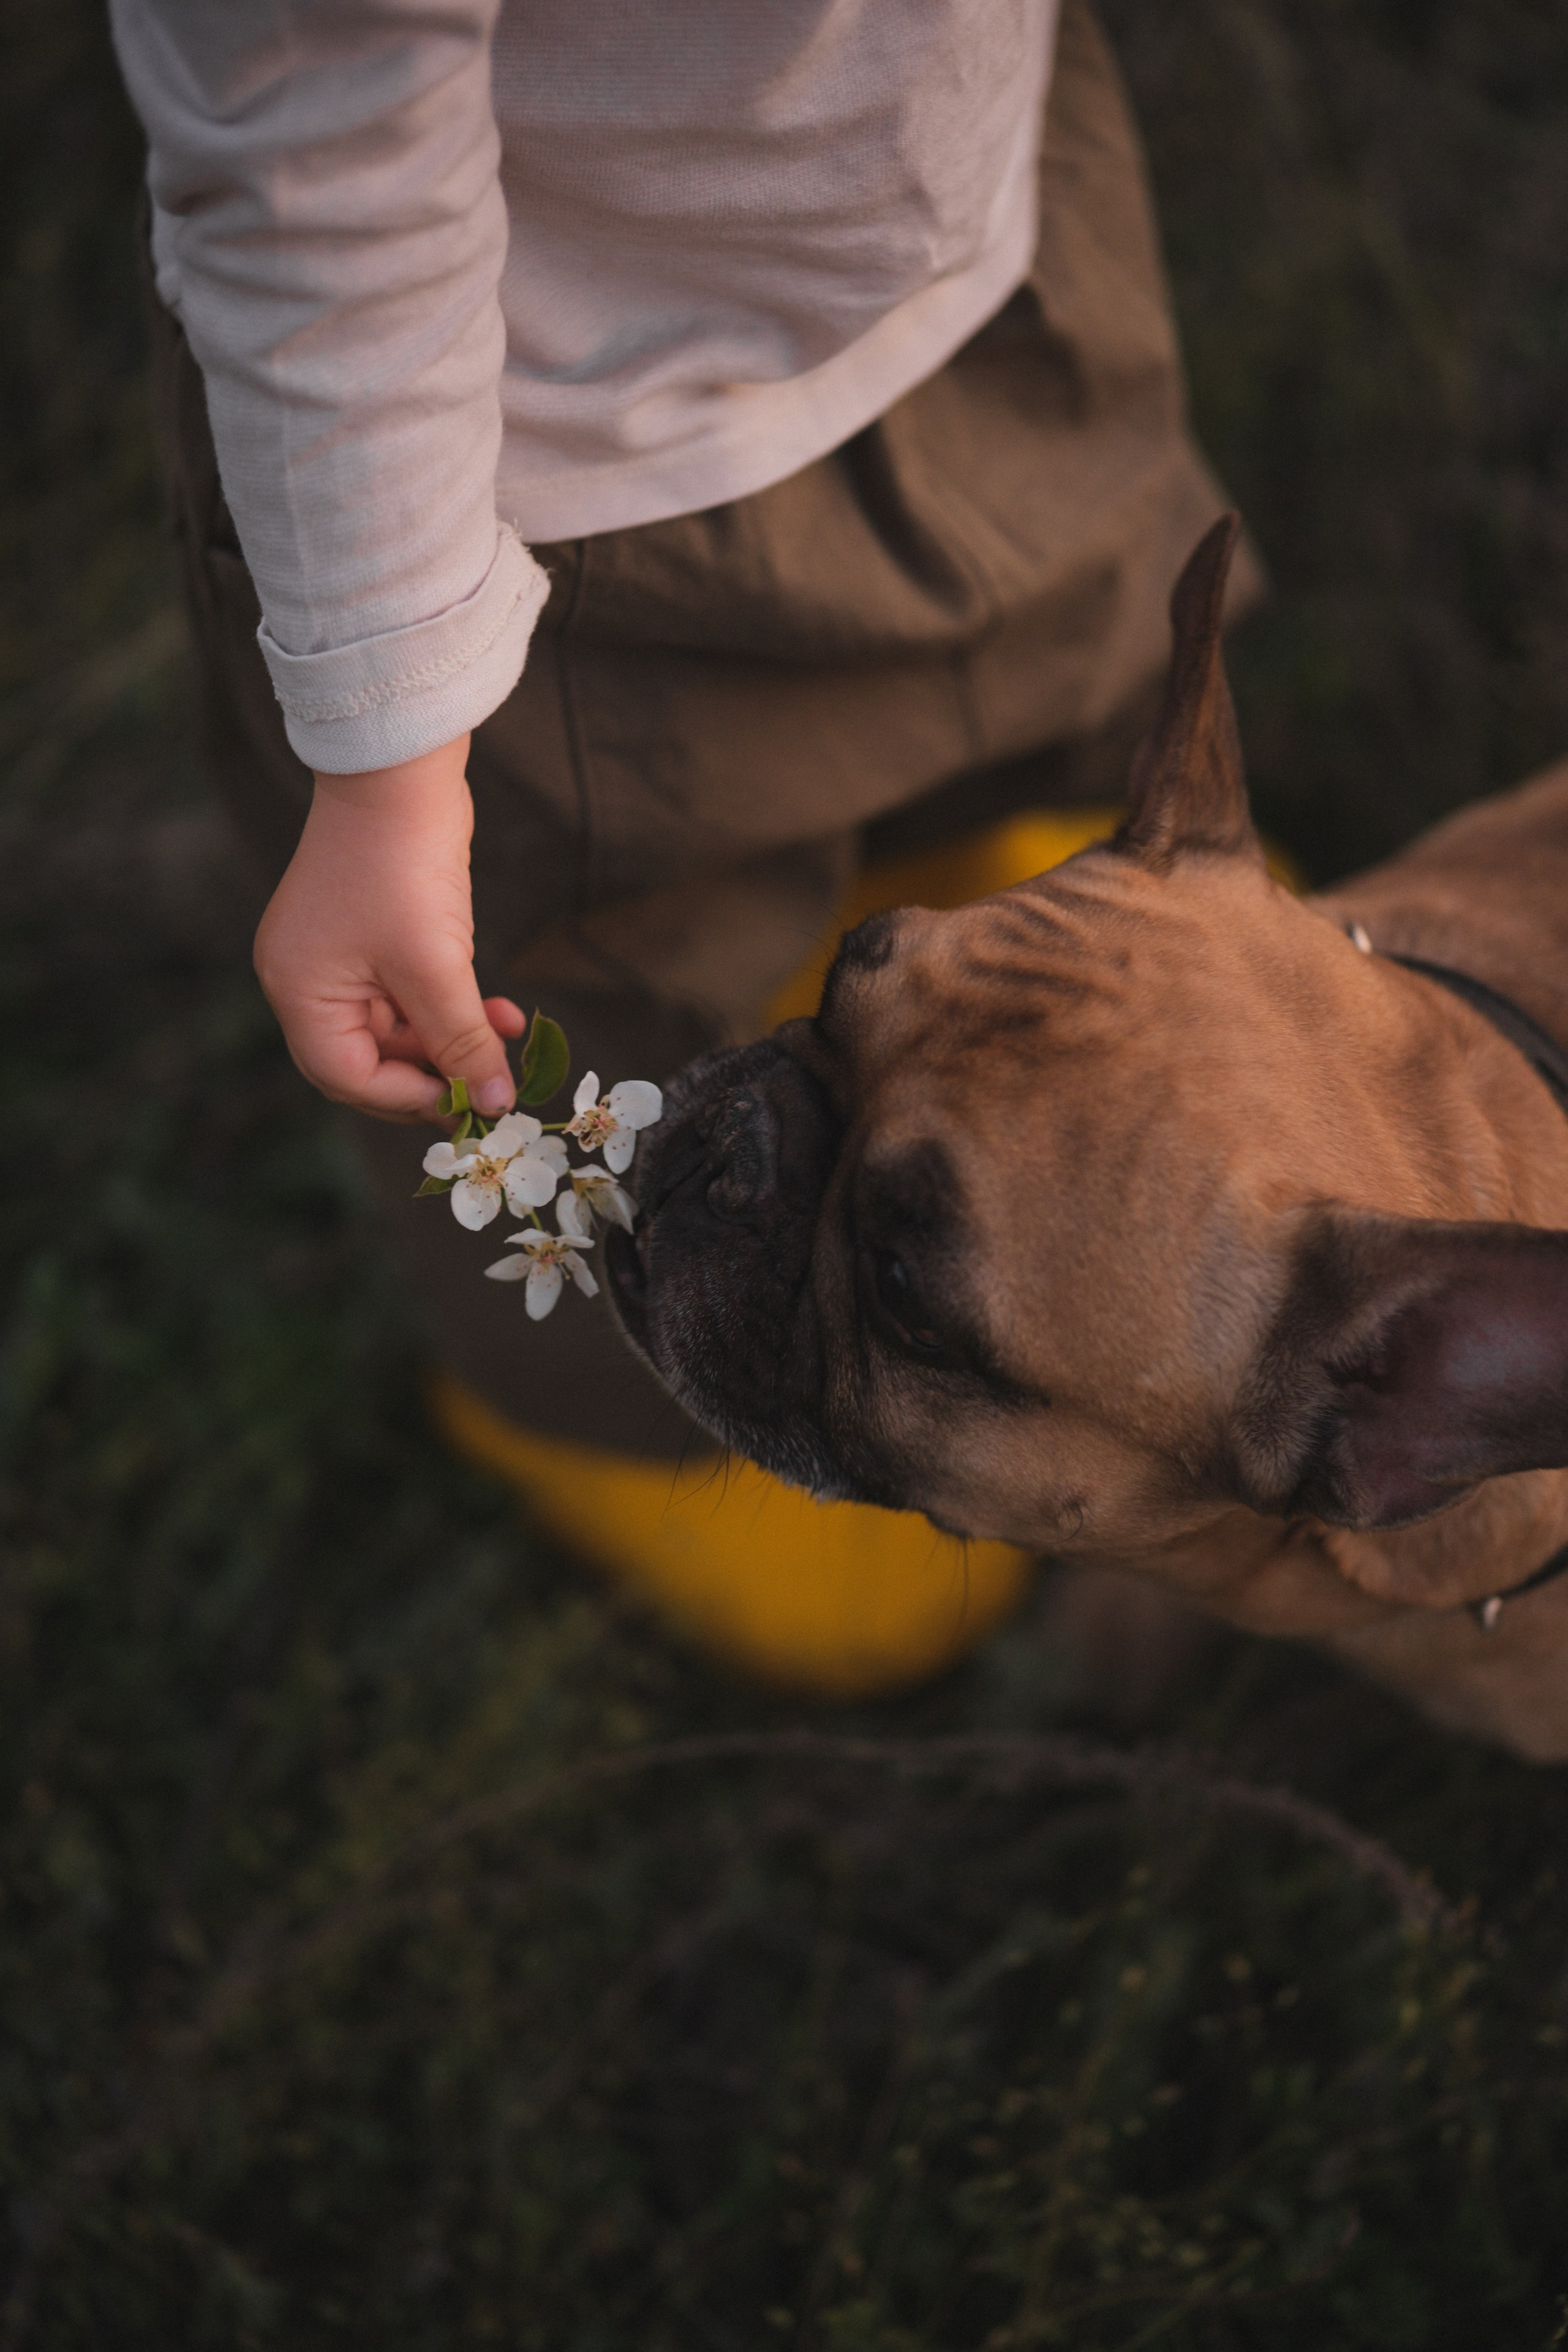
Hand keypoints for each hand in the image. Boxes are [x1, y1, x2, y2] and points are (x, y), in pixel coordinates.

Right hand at [252, 733, 523, 1121]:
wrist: (402, 771)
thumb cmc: (403, 866)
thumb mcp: (437, 967)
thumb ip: (462, 1042)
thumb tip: (492, 1103)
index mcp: (299, 992)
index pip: (346, 1078)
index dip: (409, 1098)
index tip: (466, 1103)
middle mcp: (307, 981)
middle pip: (369, 1061)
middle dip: (434, 1074)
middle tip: (489, 1086)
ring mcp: (338, 958)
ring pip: (398, 1030)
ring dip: (452, 1040)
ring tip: (506, 1040)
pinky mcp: (373, 937)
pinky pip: (410, 995)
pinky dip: (451, 1007)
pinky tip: (499, 1011)